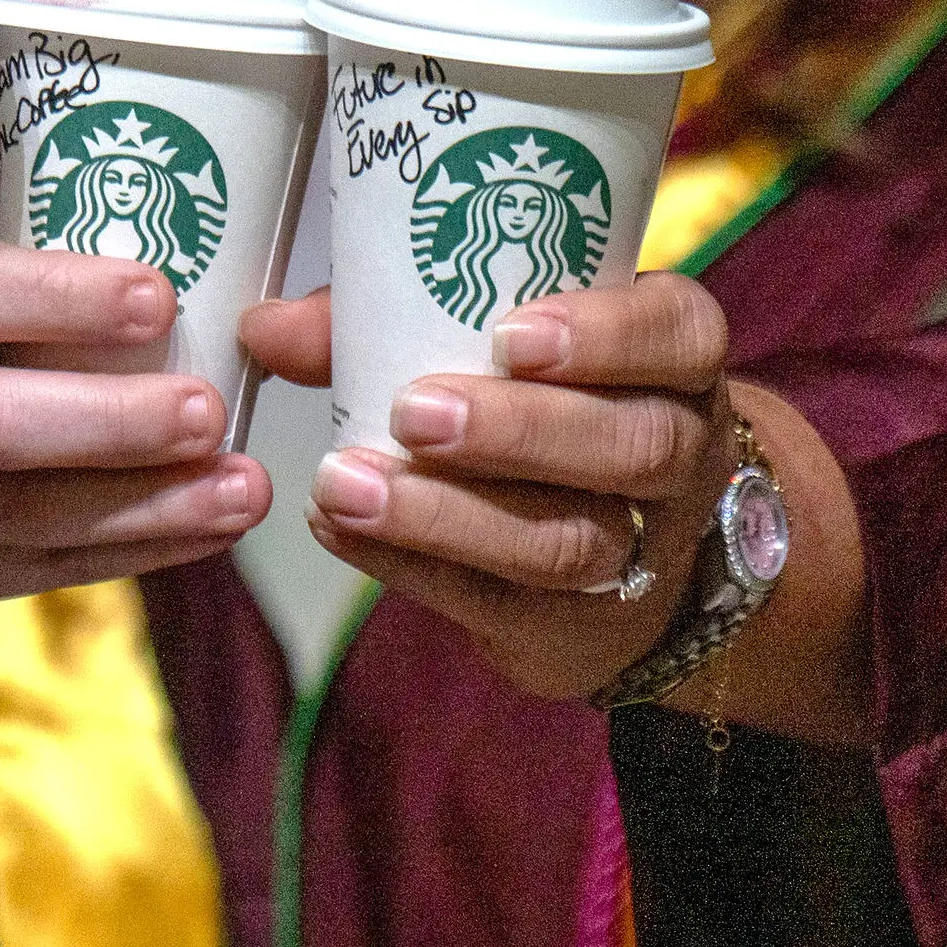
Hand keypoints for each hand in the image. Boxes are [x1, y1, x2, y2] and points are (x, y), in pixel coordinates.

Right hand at [0, 238, 266, 621]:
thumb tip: (90, 51)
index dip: (56, 296)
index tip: (155, 291)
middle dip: (107, 423)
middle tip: (206, 412)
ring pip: (14, 515)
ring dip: (139, 507)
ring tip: (243, 490)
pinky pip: (22, 571)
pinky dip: (120, 556)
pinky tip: (207, 531)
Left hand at [246, 277, 729, 698]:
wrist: (618, 542)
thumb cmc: (528, 400)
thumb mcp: (481, 340)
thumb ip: (382, 320)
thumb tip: (266, 327)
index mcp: (674, 362)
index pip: (680, 335)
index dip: (606, 336)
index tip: (510, 335)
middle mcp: (680, 454)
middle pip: (630, 447)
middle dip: (517, 431)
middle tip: (412, 412)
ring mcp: (641, 551)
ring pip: (570, 542)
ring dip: (447, 516)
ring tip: (346, 486)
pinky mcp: (573, 626)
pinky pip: (497, 603)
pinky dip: (407, 565)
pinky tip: (338, 529)